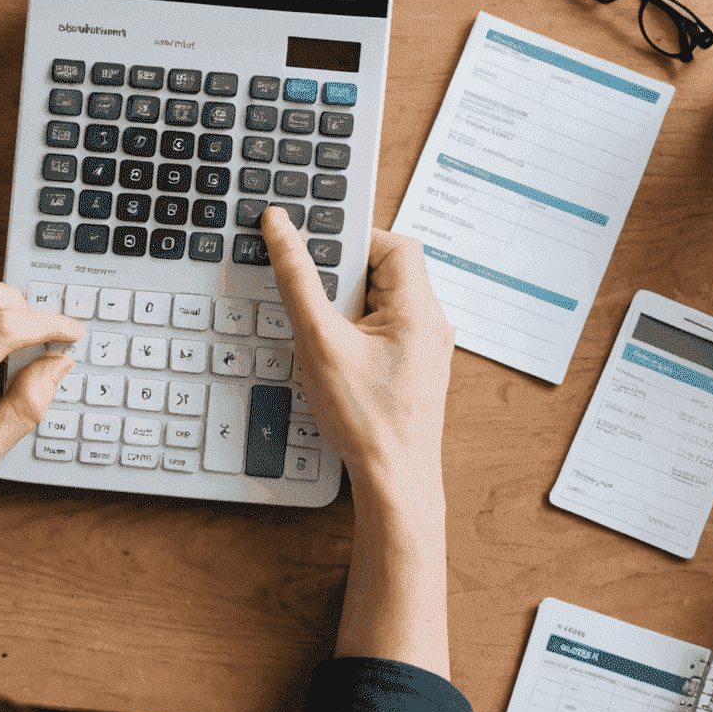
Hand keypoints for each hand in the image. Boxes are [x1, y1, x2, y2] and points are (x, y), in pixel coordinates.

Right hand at [260, 206, 454, 493]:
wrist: (394, 482)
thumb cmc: (367, 420)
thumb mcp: (319, 341)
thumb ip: (298, 279)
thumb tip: (282, 229)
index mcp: (420, 308)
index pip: (393, 243)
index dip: (353, 238)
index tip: (316, 248)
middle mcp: (430, 323)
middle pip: (385, 270)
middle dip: (343, 278)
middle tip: (313, 300)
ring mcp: (423, 347)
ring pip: (380, 301)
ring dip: (345, 307)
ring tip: (322, 335)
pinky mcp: (412, 366)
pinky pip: (381, 329)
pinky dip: (353, 331)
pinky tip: (332, 356)